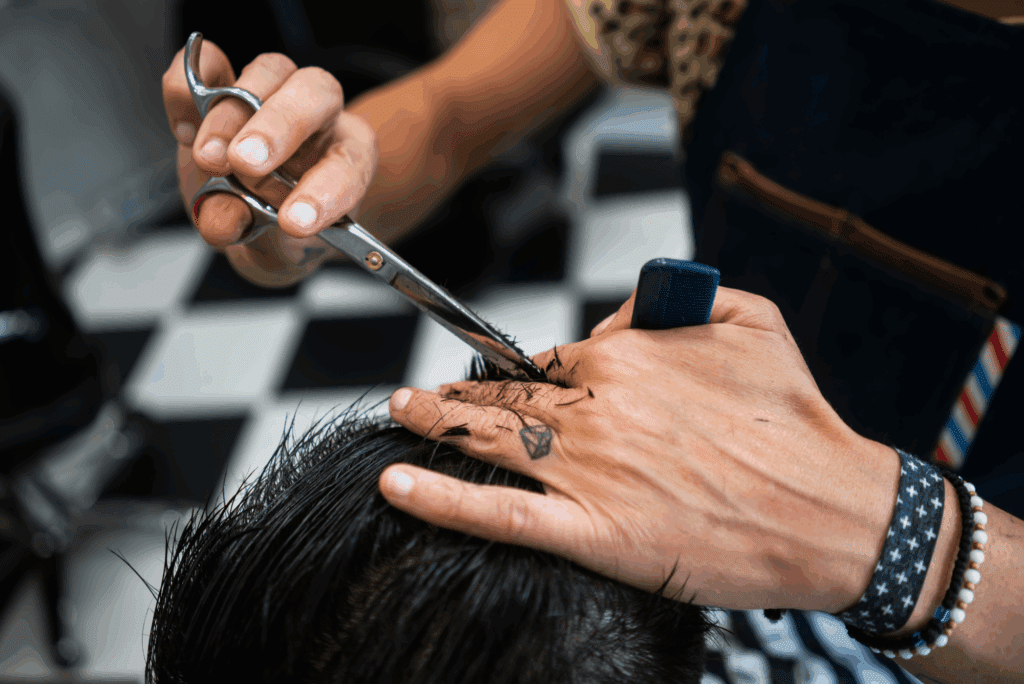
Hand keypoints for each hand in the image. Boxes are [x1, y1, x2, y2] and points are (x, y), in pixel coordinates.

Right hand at [162, 41, 377, 285]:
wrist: (253, 219)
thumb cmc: (279, 233)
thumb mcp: (276, 252)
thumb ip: (259, 240)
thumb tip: (223, 220)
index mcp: (349, 160)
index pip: (350, 163)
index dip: (325, 190)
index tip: (293, 222)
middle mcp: (319, 118)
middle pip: (316, 93)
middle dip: (279, 127)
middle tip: (245, 164)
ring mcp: (273, 94)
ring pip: (269, 71)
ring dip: (232, 115)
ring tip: (208, 160)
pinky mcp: (222, 85)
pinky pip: (210, 63)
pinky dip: (189, 87)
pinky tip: (184, 131)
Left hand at [381, 286, 900, 611]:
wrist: (835, 513)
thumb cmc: (797, 418)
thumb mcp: (754, 319)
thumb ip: (676, 298)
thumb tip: (615, 318)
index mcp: (628, 357)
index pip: (549, 357)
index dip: (522, 371)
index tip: (504, 381)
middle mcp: (597, 407)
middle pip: (506, 394)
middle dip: (458, 394)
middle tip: (421, 398)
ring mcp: (588, 470)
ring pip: (489, 439)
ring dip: (433, 423)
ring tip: (400, 414)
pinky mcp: (594, 531)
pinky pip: (500, 514)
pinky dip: (441, 500)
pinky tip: (397, 484)